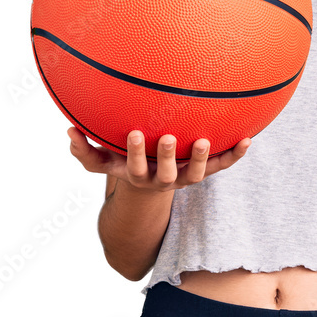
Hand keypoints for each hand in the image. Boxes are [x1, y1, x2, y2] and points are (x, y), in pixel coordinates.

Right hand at [66, 127, 250, 191]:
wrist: (148, 185)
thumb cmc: (122, 163)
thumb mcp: (101, 162)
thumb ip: (83, 151)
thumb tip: (68, 132)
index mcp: (138, 176)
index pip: (134, 168)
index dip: (135, 153)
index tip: (133, 133)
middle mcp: (163, 180)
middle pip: (166, 174)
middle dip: (166, 156)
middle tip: (167, 136)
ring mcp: (185, 177)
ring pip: (197, 175)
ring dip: (203, 159)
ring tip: (205, 140)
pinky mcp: (204, 171)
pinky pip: (221, 166)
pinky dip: (235, 155)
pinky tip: (248, 138)